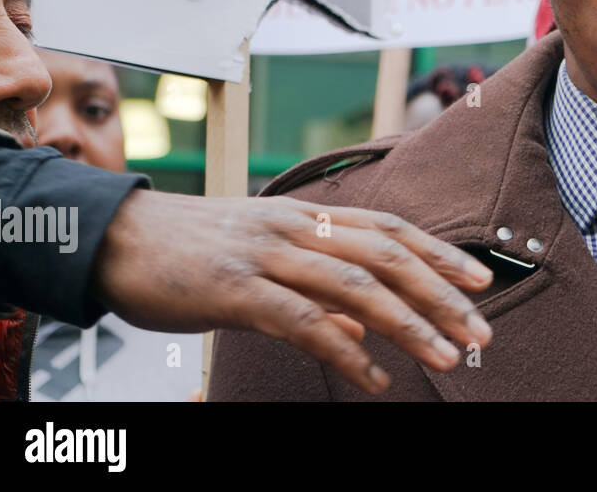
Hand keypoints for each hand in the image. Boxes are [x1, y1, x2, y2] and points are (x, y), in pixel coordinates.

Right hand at [90, 190, 493, 393]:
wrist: (113, 239)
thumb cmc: (193, 251)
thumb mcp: (266, 260)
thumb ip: (320, 289)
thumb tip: (366, 324)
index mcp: (307, 217)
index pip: (392, 228)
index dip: (441, 254)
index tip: (483, 283)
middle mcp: (297, 228)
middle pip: (388, 255)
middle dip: (442, 295)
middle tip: (481, 333)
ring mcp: (268, 255)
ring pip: (357, 286)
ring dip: (410, 324)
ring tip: (447, 358)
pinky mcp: (235, 289)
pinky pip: (304, 320)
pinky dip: (346, 350)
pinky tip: (374, 379)